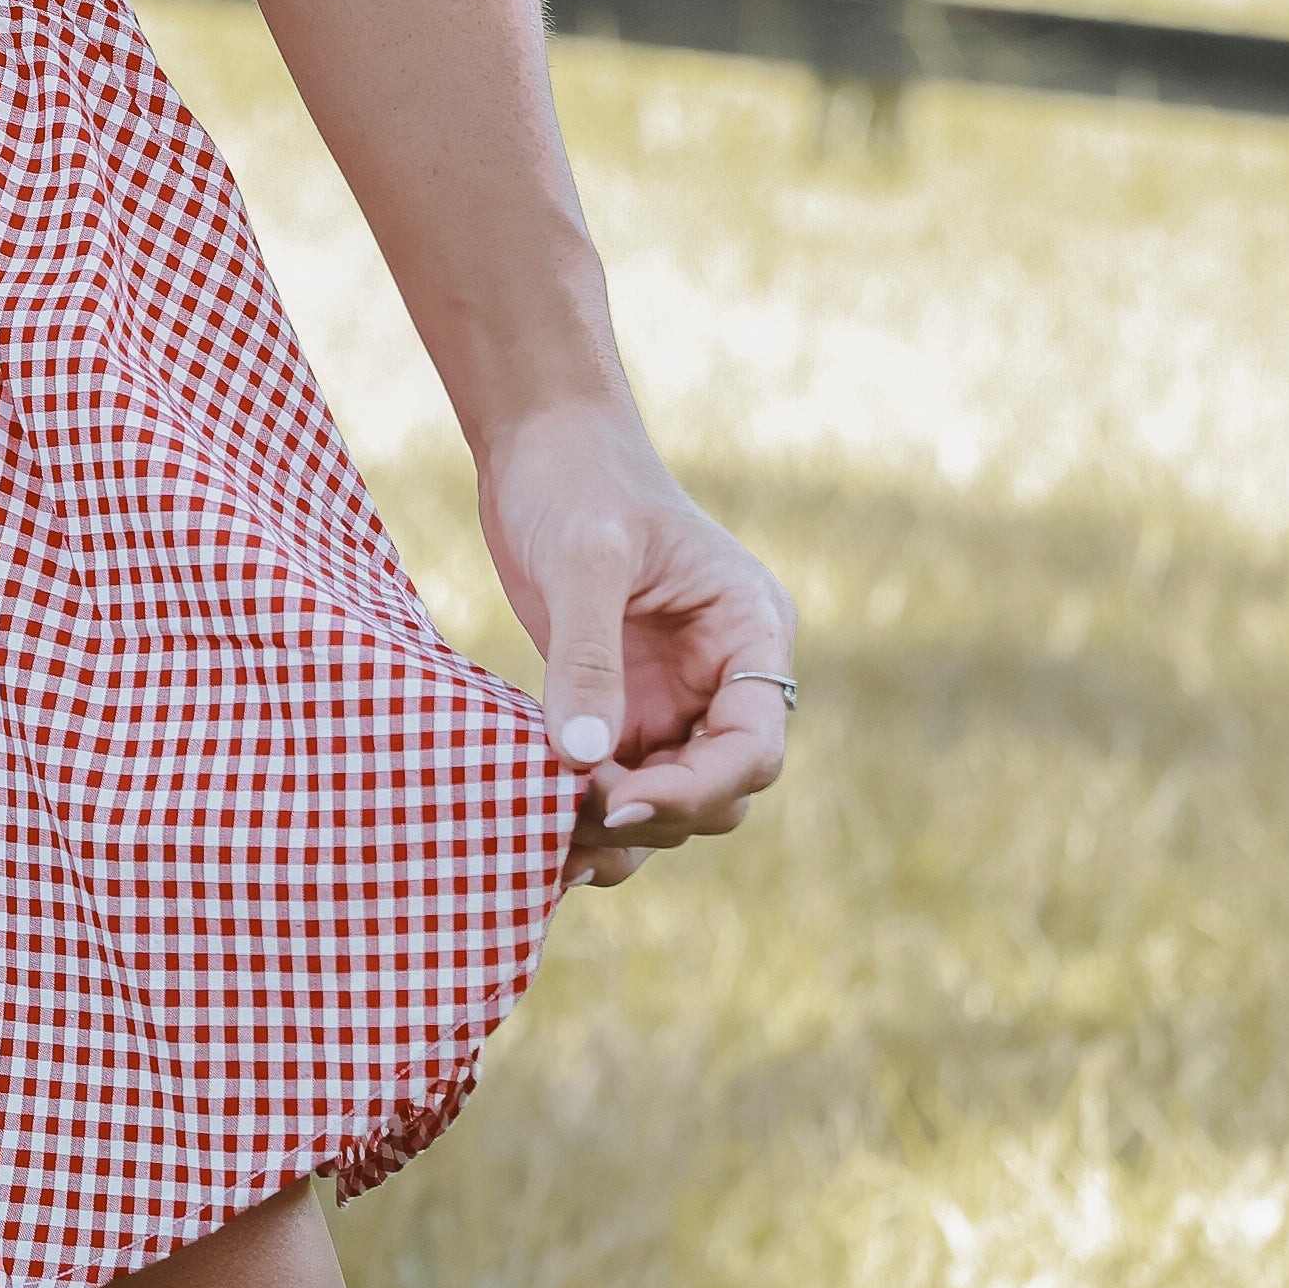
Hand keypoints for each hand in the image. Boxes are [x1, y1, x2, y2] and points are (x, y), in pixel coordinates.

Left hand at [473, 398, 795, 893]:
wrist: (537, 443)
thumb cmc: (576, 477)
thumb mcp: (584, 559)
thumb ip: (588, 656)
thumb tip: (583, 761)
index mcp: (749, 631)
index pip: (752, 745)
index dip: (693, 789)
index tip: (615, 799)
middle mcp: (723, 676)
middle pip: (717, 791)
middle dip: (653, 815)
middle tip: (568, 813)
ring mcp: (675, 697)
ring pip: (671, 804)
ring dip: (619, 831)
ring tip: (550, 844)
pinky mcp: (623, 708)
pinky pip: (622, 785)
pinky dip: (588, 817)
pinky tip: (538, 838)